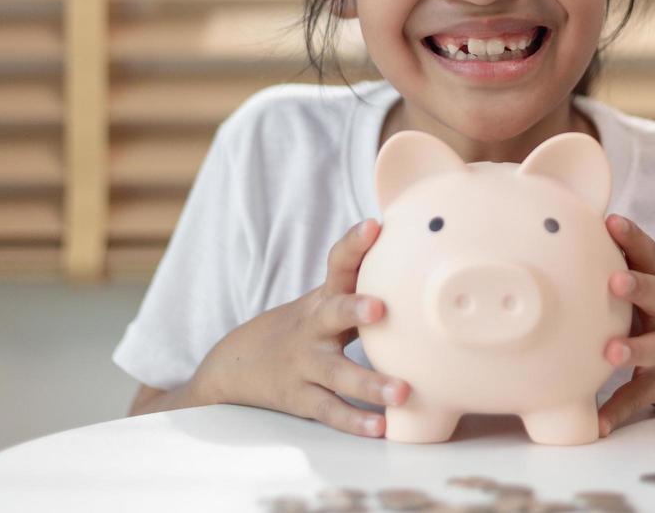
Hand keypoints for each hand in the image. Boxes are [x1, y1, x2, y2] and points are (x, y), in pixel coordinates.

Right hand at [188, 218, 410, 437]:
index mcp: (324, 298)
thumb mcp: (324, 298)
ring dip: (369, 382)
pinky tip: (379, 428)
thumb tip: (417, 253)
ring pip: (337, 373)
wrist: (237, 362)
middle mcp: (313, 328)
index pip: (338, 263)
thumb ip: (362, 281)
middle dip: (354, 309)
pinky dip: (354, 421)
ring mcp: (305, 363)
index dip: (354, 244)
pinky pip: (329, 410)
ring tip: (402, 391)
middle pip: (332, 313)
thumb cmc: (304, 325)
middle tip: (379, 308)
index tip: (374, 225)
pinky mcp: (301, 397)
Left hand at [597, 214, 654, 436]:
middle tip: (615, 281)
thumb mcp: (651, 291)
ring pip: (653, 348)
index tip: (611, 221)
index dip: (631, 237)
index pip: (648, 255)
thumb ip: (620, 264)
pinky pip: (639, 397)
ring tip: (610, 353)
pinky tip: (599, 423)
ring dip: (632, 349)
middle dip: (638, 286)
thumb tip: (568, 230)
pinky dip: (618, 410)